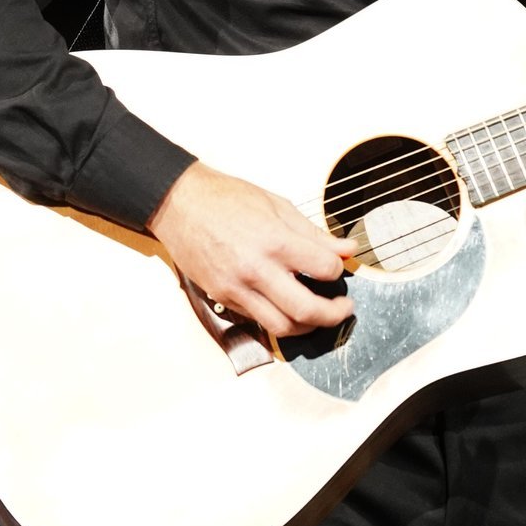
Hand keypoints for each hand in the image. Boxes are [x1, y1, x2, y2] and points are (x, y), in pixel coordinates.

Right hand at [147, 161, 357, 336]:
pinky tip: (286, 306)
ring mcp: (236, 288)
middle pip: (306, 310)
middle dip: (333, 315)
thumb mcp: (278, 206)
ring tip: (319, 315)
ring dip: (307, 326)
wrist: (180, 204)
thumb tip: (346, 249)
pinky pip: (257, 320)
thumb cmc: (225, 199)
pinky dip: (278, 318)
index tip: (338, 267)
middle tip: (344, 308)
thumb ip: (314, 234)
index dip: (338, 270)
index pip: (323, 269)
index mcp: (274, 241)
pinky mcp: (223, 297)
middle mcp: (256, 270)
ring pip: (281, 327)